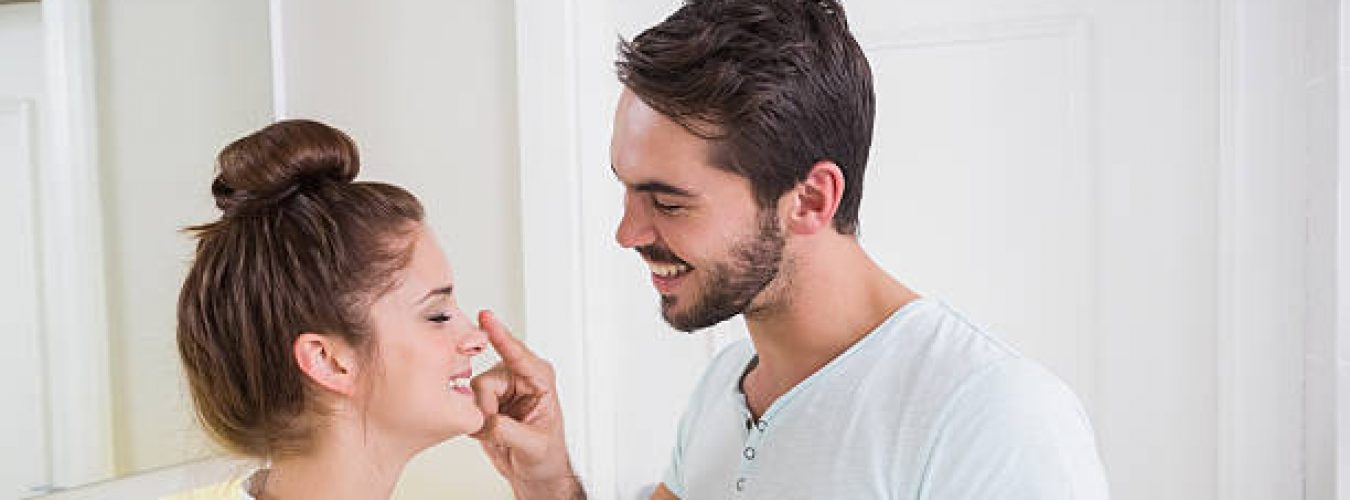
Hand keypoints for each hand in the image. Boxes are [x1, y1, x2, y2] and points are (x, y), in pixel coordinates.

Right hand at [471, 310, 584, 498]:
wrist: (536, 471)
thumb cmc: (546, 455)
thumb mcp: (534, 445)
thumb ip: (509, 431)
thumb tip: (487, 420)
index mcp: (539, 379)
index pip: (517, 354)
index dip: (500, 336)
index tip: (486, 317)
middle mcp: (517, 378)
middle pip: (484, 382)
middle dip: (486, 409)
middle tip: (498, 428)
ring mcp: (499, 388)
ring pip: (471, 395)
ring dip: (479, 417)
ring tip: (497, 432)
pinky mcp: (484, 401)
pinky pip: (465, 405)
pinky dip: (472, 421)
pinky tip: (486, 431)